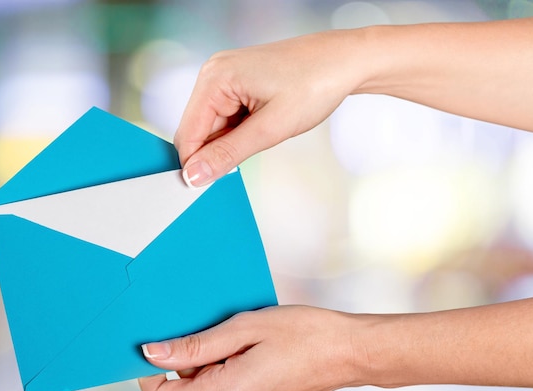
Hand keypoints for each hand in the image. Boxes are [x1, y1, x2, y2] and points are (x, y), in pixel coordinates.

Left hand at [138, 305, 364, 390]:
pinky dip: (226, 363)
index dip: (148, 371)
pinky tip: (250, 344)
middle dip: (189, 355)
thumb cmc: (305, 335)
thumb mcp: (245, 328)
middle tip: (216, 325)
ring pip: (204, 383)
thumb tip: (153, 354)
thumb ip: (195, 345)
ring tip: (240, 333)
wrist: (348, 352)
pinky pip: (223, 385)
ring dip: (210, 356)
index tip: (158, 340)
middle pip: (183, 386)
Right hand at [175, 30, 371, 186]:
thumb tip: (195, 175)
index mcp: (215, 77)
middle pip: (197, 130)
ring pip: (212, 127)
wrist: (345, 62)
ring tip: (265, 133)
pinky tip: (263, 127)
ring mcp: (225, 76)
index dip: (195, 164)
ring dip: (231, 142)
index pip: (188, 134)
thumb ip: (228, 153)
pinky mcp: (237, 83)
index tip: (207, 188)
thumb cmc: (315, 84)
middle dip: (216, 152)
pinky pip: (225, 117)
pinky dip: (239, 131)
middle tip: (248, 159)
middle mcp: (214, 73)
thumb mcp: (271, 128)